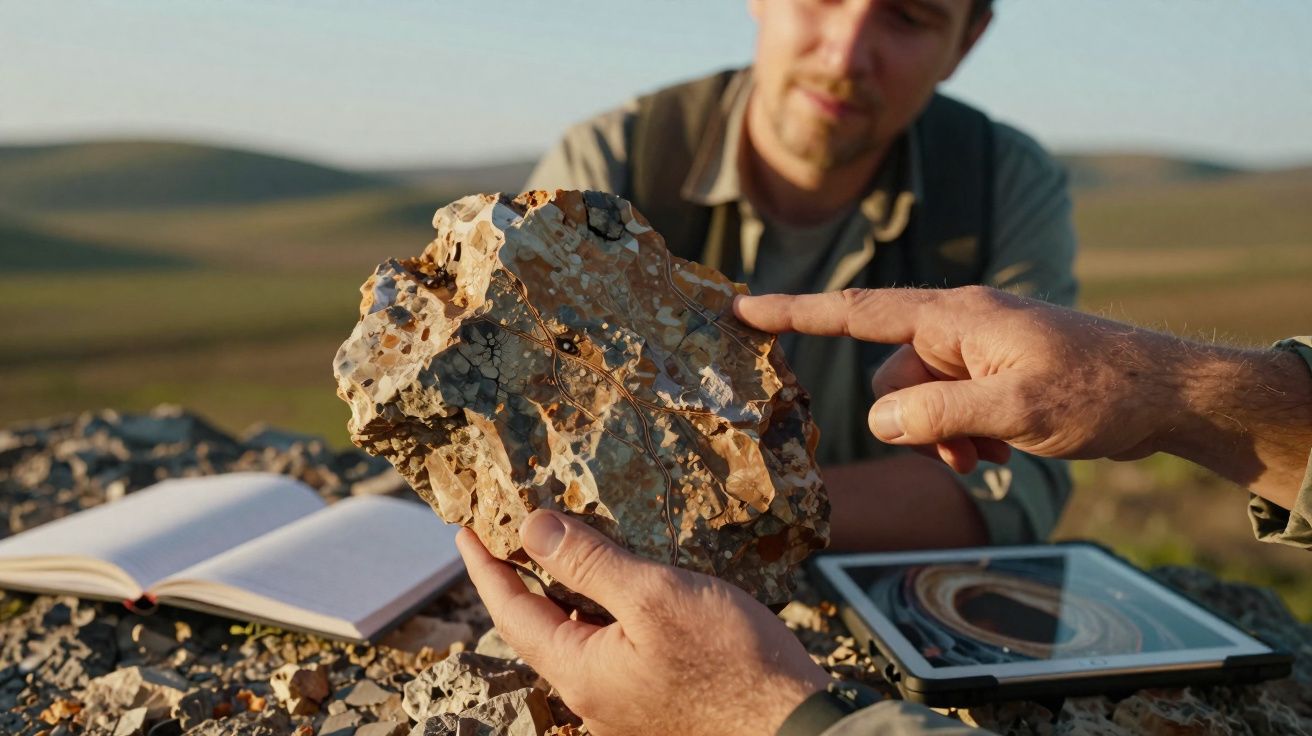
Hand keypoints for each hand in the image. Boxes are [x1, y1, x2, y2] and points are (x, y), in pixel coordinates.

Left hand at [456, 510, 830, 735]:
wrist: (795, 727)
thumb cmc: (732, 663)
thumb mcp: (655, 597)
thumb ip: (589, 563)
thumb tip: (531, 529)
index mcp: (579, 672)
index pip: (510, 611)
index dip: (484, 566)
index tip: (463, 528)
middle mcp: (592, 696)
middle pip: (539, 627)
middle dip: (522, 576)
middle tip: (510, 528)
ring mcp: (624, 704)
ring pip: (579, 638)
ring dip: (566, 592)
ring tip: (566, 544)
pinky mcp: (657, 701)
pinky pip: (613, 648)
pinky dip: (604, 611)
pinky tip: (626, 585)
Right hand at [736, 286, 1175, 470]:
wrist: (1166, 393)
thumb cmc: (1098, 392)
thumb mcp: (1013, 410)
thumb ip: (935, 415)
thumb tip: (879, 419)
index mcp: (954, 316)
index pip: (857, 311)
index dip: (795, 312)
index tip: (743, 308)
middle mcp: (959, 324)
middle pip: (892, 371)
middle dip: (911, 419)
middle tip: (961, 451)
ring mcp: (980, 348)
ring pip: (921, 396)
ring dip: (941, 433)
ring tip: (990, 453)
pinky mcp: (997, 371)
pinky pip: (951, 404)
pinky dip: (962, 432)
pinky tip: (999, 450)